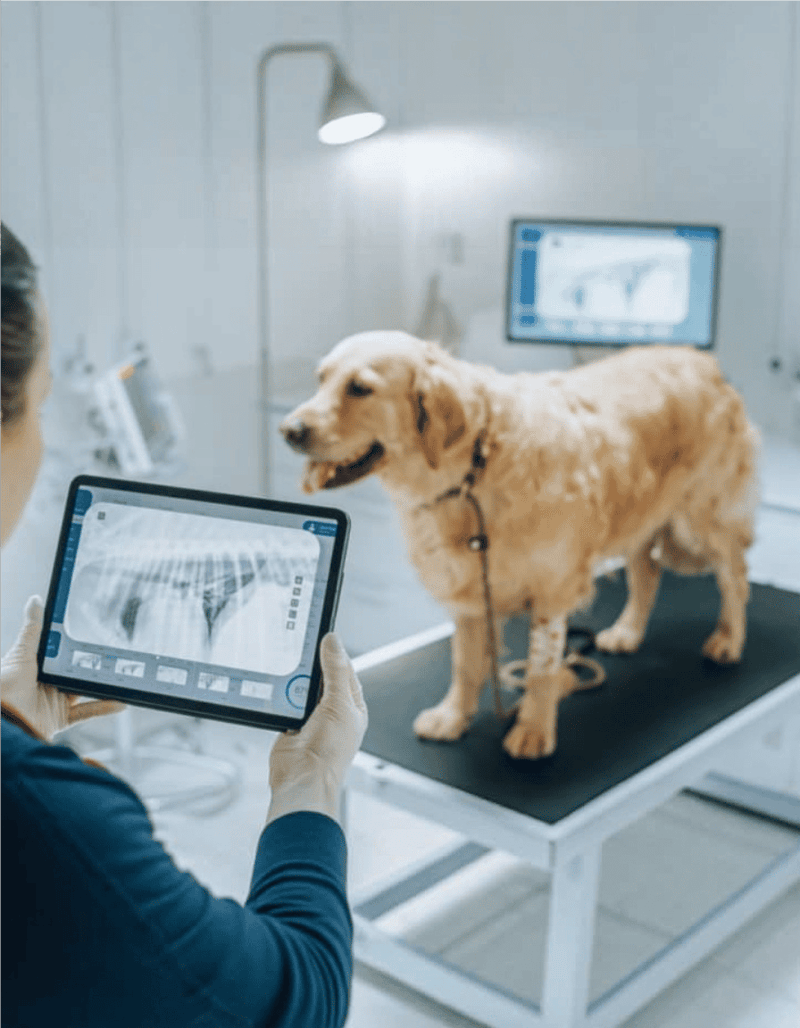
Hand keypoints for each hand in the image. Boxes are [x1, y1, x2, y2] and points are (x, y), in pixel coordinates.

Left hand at [1, 596, 123, 741]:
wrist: (3, 722)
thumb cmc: (4, 688)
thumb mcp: (21, 654)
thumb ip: (33, 630)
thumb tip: (35, 600)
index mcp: (36, 667)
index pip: (60, 652)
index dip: (75, 644)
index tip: (93, 634)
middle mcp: (46, 683)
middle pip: (75, 671)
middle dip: (94, 664)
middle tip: (114, 653)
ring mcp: (54, 702)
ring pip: (84, 691)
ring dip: (103, 685)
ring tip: (121, 674)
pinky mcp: (60, 718)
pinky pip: (86, 712)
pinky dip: (103, 707)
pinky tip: (119, 701)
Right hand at [267, 633, 367, 823]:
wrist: (302, 779)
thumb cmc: (330, 751)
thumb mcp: (339, 703)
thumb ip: (335, 671)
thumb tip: (333, 642)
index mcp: (352, 706)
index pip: (345, 670)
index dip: (335, 653)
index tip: (323, 636)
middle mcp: (334, 711)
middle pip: (322, 677)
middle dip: (312, 666)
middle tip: (301, 647)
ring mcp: (313, 718)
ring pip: (303, 688)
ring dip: (296, 681)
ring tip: (289, 667)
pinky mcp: (293, 724)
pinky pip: (287, 701)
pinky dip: (283, 694)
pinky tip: (279, 687)